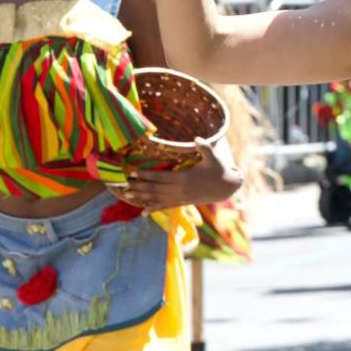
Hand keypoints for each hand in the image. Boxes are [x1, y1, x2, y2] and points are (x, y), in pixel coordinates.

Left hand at [108, 139, 239, 211]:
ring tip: (128, 195)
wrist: (225, 187)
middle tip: (125, 184)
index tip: (134, 173)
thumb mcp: (213, 157)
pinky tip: (142, 212)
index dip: (148, 175)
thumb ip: (205, 147)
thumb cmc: (218, 169)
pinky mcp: (182, 203)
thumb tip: (197, 138)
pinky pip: (165, 207)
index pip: (162, 177)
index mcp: (185, 178)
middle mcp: (180, 190)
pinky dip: (153, 209)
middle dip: (140, 186)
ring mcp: (181, 198)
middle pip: (156, 189)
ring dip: (142, 197)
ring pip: (157, 198)